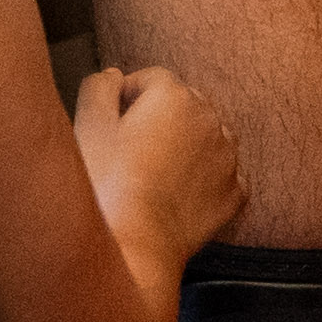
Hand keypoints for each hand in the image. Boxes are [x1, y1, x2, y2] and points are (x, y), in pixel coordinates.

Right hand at [72, 66, 241, 270]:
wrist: (134, 245)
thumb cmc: (106, 186)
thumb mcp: (88, 126)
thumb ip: (98, 88)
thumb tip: (112, 76)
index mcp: (174, 95)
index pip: (150, 79)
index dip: (126, 97)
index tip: (111, 122)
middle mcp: (209, 118)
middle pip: (182, 104)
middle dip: (159, 119)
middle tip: (128, 150)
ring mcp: (227, 156)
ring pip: (205, 136)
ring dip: (184, 145)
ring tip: (153, 172)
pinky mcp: (234, 192)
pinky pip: (221, 173)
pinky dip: (204, 178)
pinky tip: (177, 193)